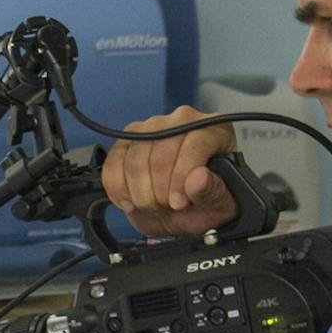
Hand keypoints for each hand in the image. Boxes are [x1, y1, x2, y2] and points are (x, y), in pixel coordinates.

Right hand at [99, 107, 238, 237]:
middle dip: (159, 192)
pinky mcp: (127, 138)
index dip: (181, 178)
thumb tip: (199, 178)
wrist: (179, 211)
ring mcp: (151, 127)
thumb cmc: (203, 204)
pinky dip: (117, 189)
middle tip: (166, 208)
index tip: (178, 204)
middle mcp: (182, 121)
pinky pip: (112, 163)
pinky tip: (130, 201)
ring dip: (139, 193)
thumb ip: (212, 192)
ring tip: (152, 205)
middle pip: (160, 155)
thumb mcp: (219, 206)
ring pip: (134, 160)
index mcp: (214, 131)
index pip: (193, 146)